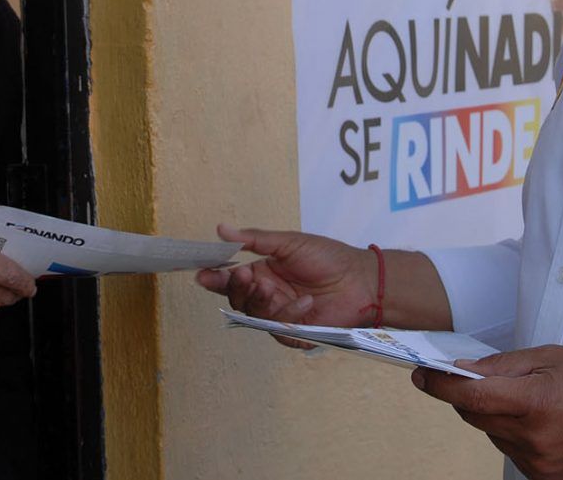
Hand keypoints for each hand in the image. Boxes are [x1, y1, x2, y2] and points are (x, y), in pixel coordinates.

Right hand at [195, 225, 378, 345]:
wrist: (360, 280)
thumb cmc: (328, 257)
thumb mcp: (289, 243)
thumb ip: (255, 239)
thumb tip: (221, 229)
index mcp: (264, 272)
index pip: (231, 278)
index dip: (215, 278)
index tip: (202, 274)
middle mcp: (268, 295)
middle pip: (237, 299)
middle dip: (236, 289)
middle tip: (245, 276)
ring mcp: (280, 315)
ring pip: (254, 316)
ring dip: (260, 301)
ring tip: (272, 288)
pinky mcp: (295, 332)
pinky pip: (279, 329)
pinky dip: (290, 315)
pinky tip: (306, 303)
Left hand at [412, 345, 562, 479]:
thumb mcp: (550, 357)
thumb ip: (502, 365)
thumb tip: (462, 370)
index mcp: (533, 403)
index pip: (469, 398)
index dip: (439, 386)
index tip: (420, 375)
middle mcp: (532, 439)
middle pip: (474, 417)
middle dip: (467, 396)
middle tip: (470, 377)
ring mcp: (538, 464)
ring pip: (491, 434)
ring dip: (493, 416)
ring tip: (524, 399)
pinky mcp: (545, 479)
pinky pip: (510, 451)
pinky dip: (511, 433)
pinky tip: (536, 422)